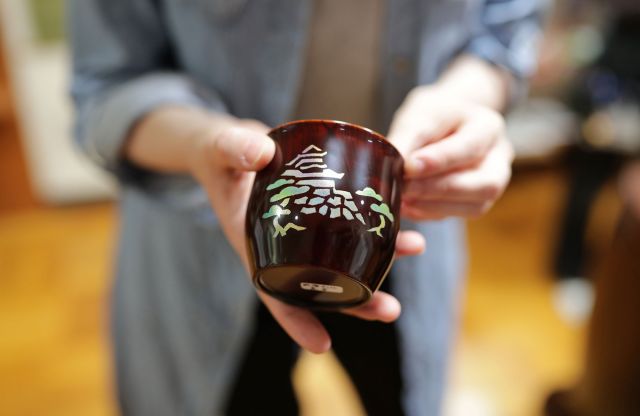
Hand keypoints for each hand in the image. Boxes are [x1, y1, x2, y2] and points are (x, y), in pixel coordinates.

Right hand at [188, 118, 425, 352]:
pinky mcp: (319, 210)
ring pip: (343, 257)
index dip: (296, 321)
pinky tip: (403, 216)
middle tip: (391, 310)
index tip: (322, 347)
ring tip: (415, 248)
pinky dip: (375, 226)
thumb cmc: (220, 156)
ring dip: (380, 259)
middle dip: (356, 301)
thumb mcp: (220, 150)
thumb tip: (260, 153)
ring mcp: (304, 230)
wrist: (231, 148)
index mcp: (256, 244)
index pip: (275, 291)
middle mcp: (284, 246)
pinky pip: (348, 226)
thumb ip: (234, 149)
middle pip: (321, 284)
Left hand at [388, 85, 513, 219]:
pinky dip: (431, 214)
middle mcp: (499, 157)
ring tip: (403, 200)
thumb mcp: (418, 116)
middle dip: (439, 189)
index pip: (469, 147)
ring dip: (435, 206)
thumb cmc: (432, 118)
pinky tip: (408, 207)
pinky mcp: (477, 202)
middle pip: (484, 183)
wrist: (443, 126)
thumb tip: (393, 166)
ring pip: (475, 206)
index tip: (409, 167)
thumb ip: (407, 139)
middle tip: (404, 189)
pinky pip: (459, 215)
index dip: (439, 160)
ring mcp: (492, 183)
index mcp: (488, 127)